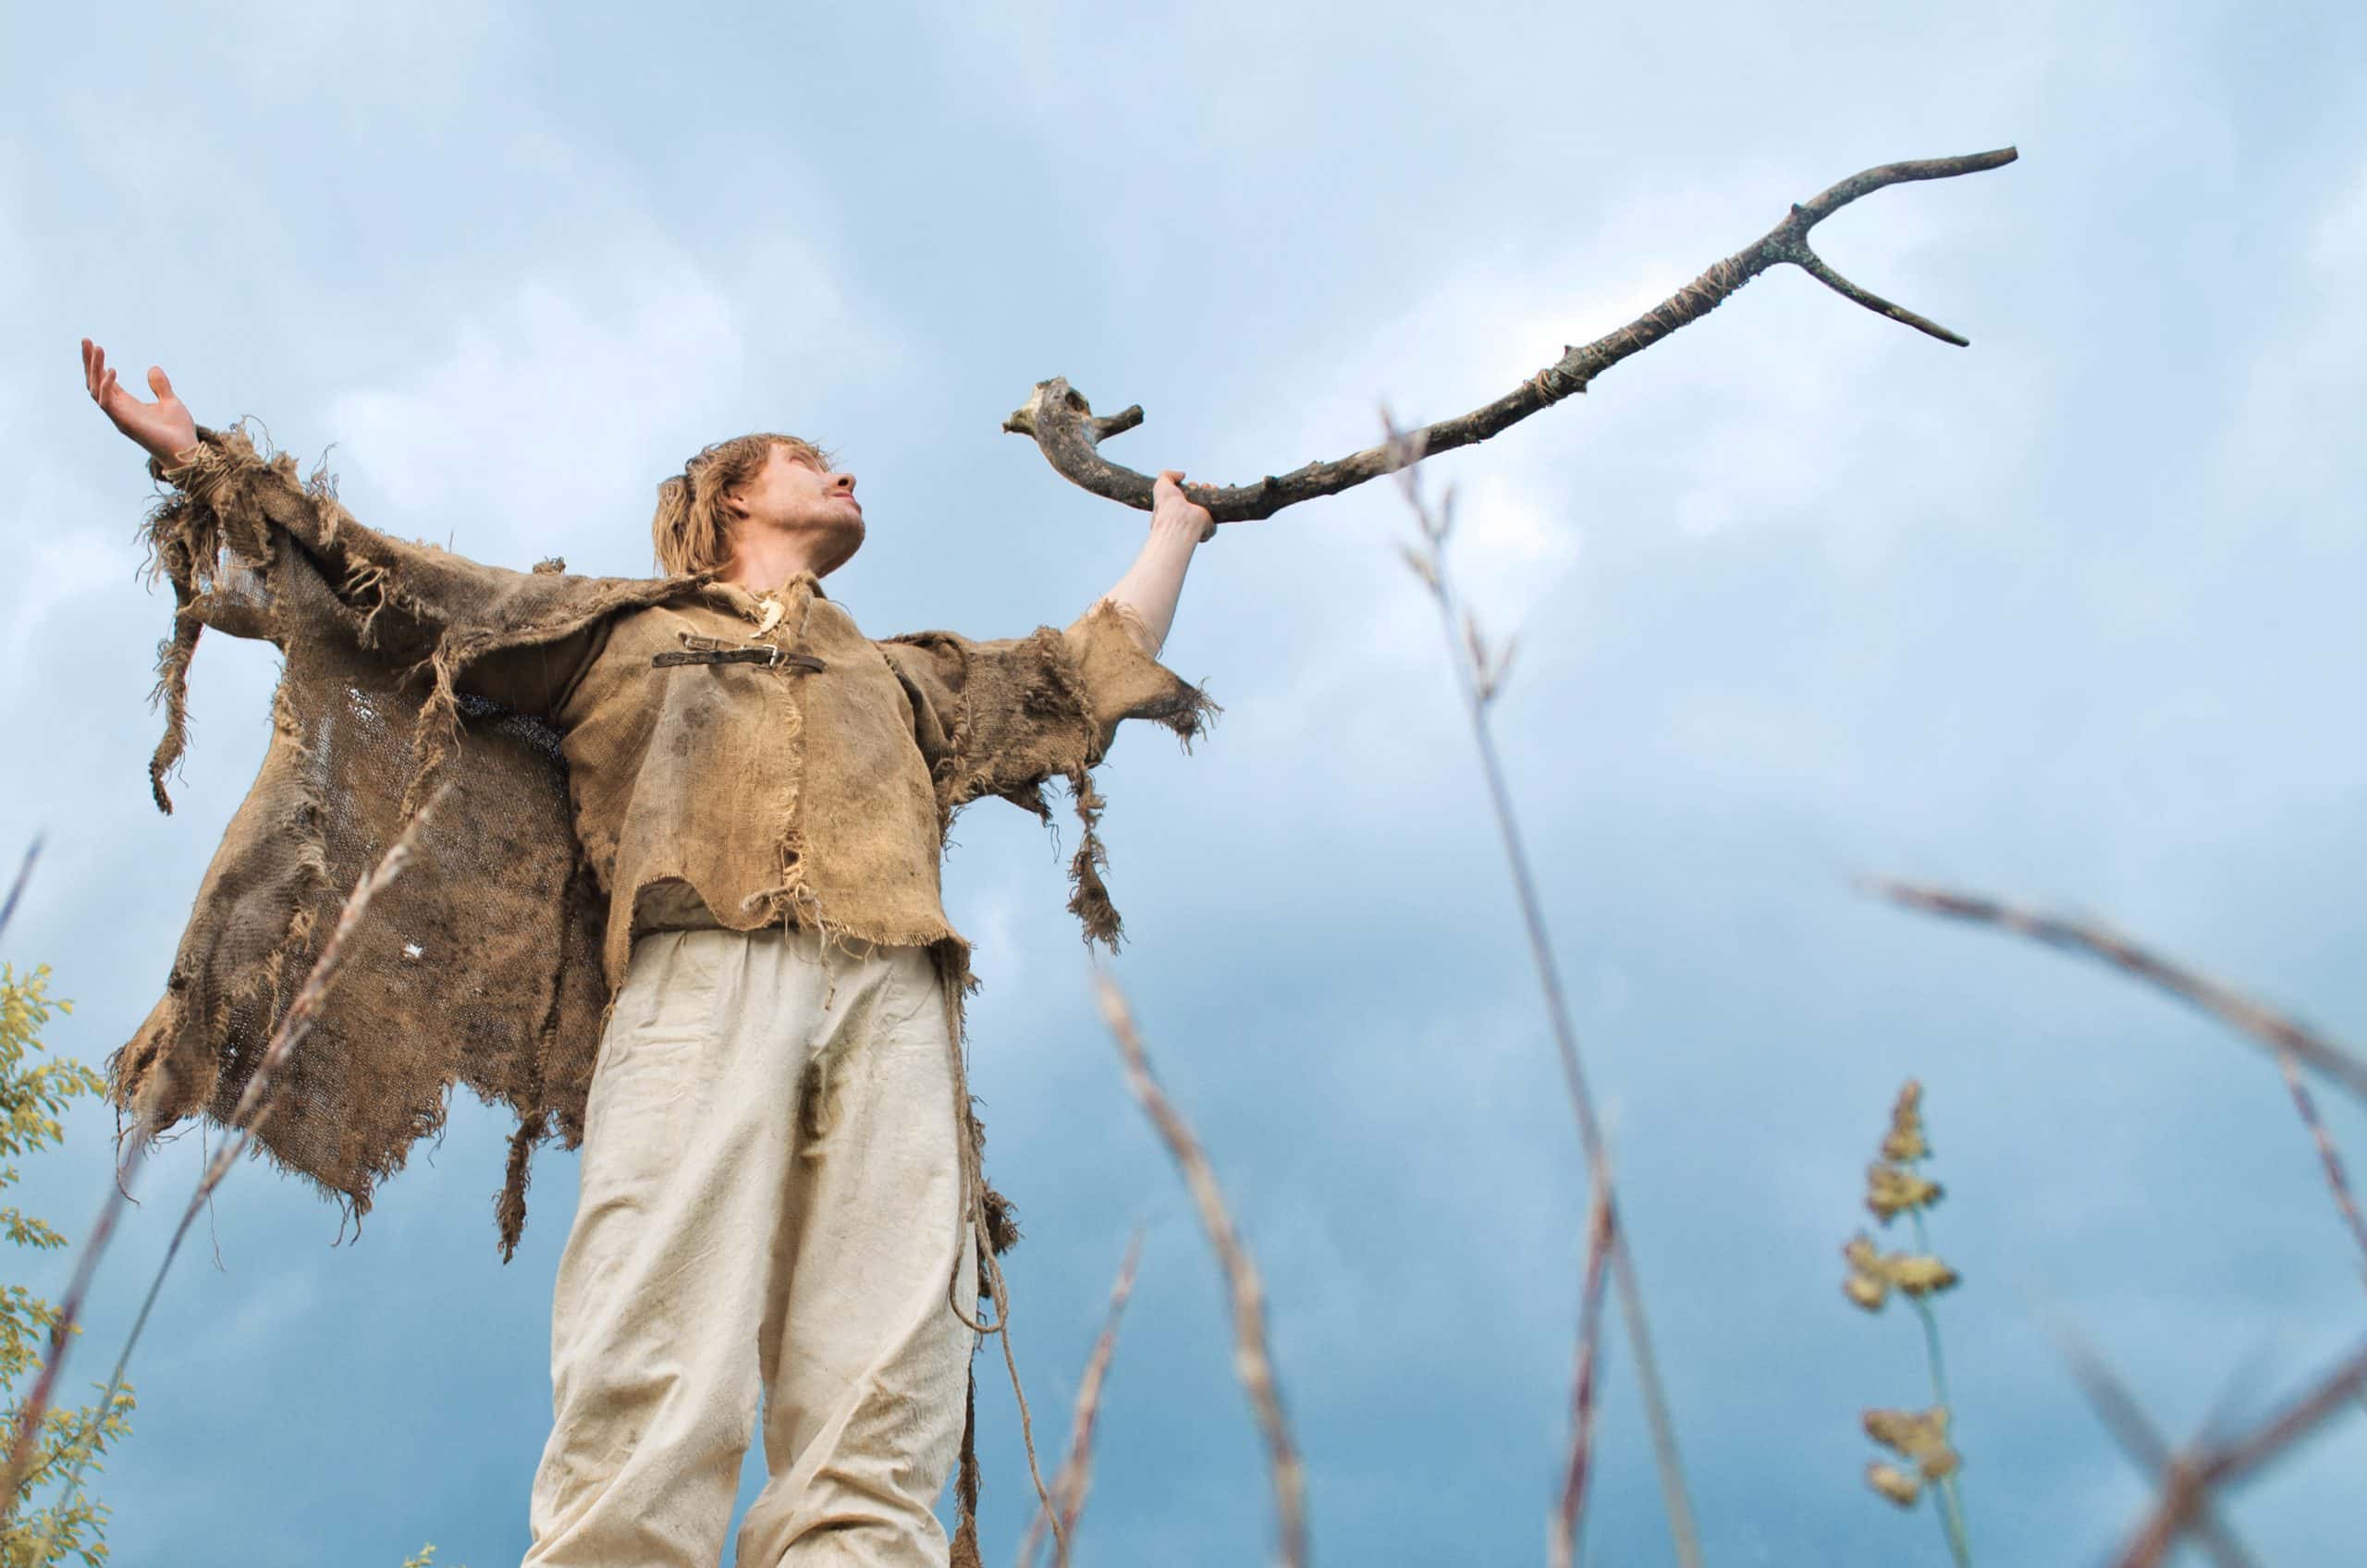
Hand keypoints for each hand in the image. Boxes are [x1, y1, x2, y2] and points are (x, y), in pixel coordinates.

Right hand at [81, 339, 198, 464]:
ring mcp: (119, 416)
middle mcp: (118, 409)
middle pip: (95, 382)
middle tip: (86, 340)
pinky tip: (111, 370)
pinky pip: (107, 403)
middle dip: (89, 362)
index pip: (104, 380)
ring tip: (98, 349)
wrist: (186, 450)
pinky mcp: (124, 423)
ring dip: (95, 369)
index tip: (94, 344)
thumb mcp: (170, 401)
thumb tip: (153, 368)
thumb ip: (160, 386)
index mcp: (126, 404)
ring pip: (96, 390)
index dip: (97, 363)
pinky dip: (107, 386)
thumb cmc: (178, 431)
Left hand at [1152, 469, 1215, 542]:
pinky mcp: (1208, 529)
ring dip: (1210, 494)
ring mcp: (1196, 525)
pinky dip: (1218, 504)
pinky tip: (1215, 494)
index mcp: (1172, 513)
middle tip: (1204, 485)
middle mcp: (1184, 520)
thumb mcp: (1161, 484)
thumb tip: (1182, 475)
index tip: (1192, 484)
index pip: (1183, 499)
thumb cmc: (1167, 505)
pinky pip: (1216, 516)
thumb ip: (1167, 475)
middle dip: (1201, 490)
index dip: (1189, 489)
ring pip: (1207, 508)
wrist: (1179, 519)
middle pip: (1197, 502)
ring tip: (1210, 487)